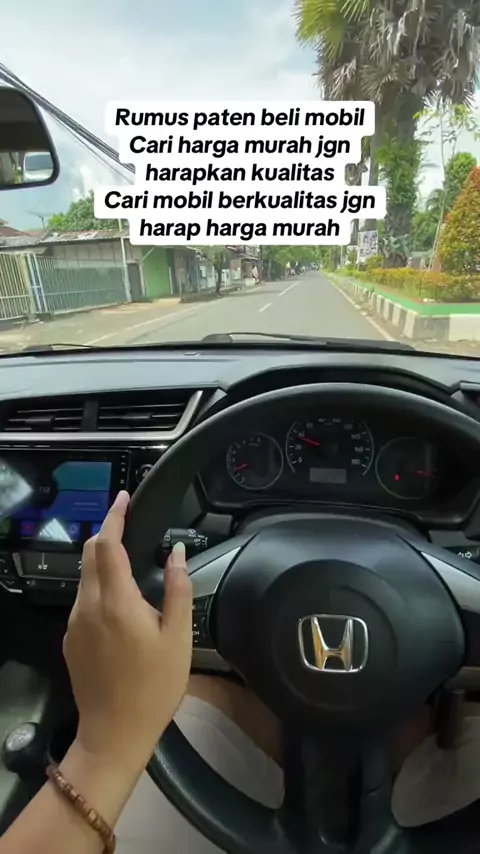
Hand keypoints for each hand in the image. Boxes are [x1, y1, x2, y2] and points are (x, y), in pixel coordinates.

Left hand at [63, 491, 192, 765]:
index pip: (109, 544)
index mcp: (116, 602)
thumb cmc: (154, 687)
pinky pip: (83, 599)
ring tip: (130, 561)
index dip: (116, 516)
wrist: (114, 734)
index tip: (125, 497)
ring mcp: (75, 623)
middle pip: (90, 553)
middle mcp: (89, 606)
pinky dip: (99, 585)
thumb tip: (177, 552)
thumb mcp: (179, 638)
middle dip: (108, 532)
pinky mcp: (71, 639)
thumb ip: (178, 589)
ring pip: (84, 575)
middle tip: (131, 524)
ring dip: (103, 559)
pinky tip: (121, 601)